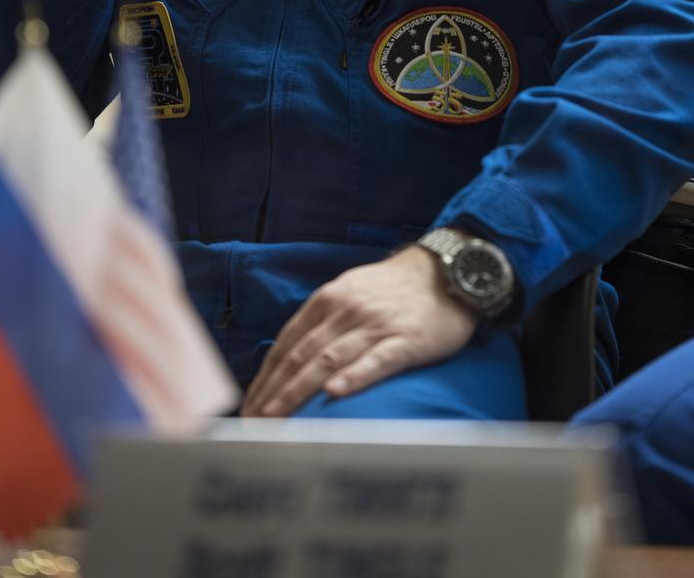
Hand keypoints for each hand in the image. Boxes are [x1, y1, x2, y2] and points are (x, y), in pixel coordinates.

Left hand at [240, 245, 479, 416]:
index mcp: (328, 300)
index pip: (287, 342)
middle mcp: (346, 311)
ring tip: (276, 418)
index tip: (248, 404)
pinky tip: (333, 394)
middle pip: (300, 355)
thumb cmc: (394, 290)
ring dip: (297, 391)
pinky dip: (352, 377)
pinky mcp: (406, 341)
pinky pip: (375, 361)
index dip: (266, 375)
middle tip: (253, 422)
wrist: (446, 273)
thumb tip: (291, 356)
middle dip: (273, 391)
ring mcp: (375, 325)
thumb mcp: (350, 292)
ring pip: (328, 360)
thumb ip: (322, 320)